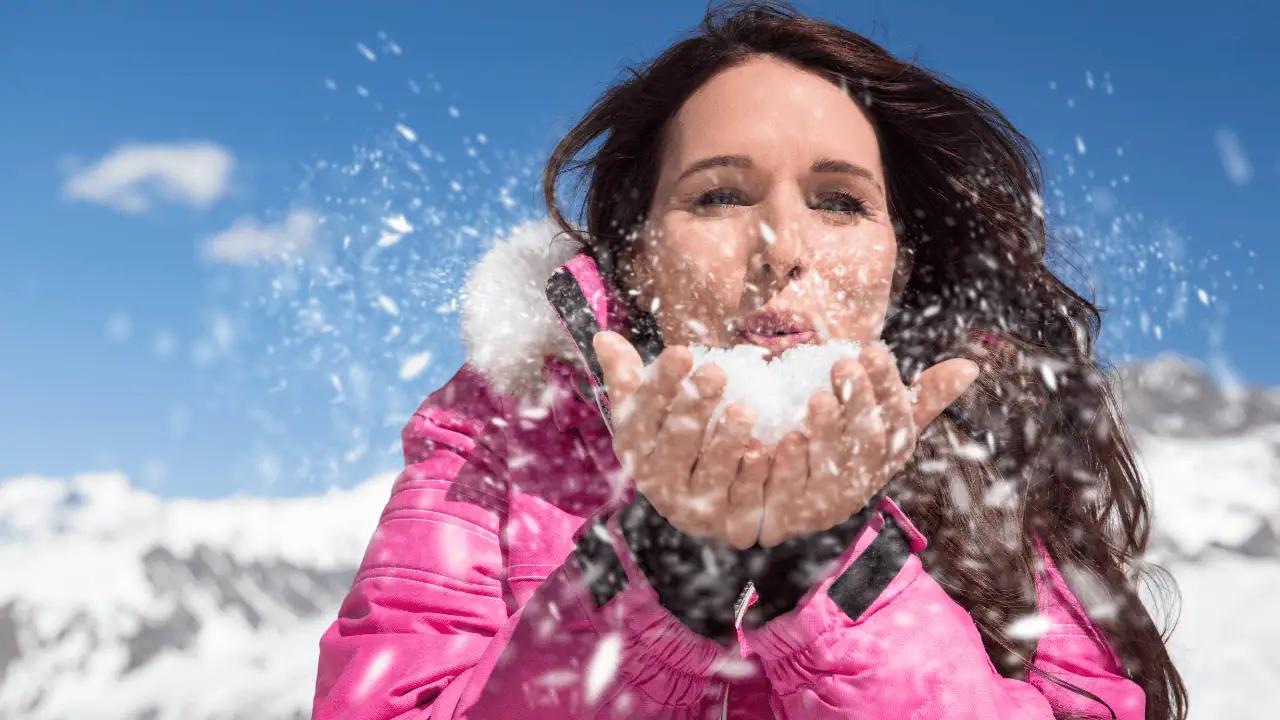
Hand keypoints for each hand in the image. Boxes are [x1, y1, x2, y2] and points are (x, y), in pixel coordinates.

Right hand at [593, 331, 768, 548]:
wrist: (704, 504)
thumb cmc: (672, 440)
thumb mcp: (647, 412)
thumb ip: (627, 376)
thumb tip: (604, 336)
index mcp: (636, 451)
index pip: (644, 416)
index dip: (662, 386)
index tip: (682, 353)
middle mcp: (660, 485)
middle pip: (677, 445)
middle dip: (695, 408)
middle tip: (716, 373)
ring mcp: (695, 509)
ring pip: (711, 475)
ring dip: (726, 443)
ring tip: (744, 410)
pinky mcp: (733, 524)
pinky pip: (745, 502)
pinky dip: (756, 476)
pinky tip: (767, 450)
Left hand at [756, 342, 978, 546]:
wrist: (788, 510)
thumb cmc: (845, 453)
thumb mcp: (885, 427)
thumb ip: (922, 399)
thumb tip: (970, 366)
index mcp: (886, 457)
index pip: (895, 421)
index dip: (886, 387)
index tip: (873, 350)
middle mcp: (860, 482)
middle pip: (866, 444)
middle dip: (858, 404)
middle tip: (843, 363)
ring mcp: (824, 502)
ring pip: (831, 468)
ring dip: (828, 432)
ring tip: (818, 398)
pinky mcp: (786, 513)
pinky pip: (790, 492)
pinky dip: (790, 465)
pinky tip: (787, 438)